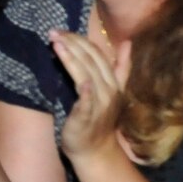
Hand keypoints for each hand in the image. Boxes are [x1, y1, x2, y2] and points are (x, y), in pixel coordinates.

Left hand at [49, 26, 132, 163]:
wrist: (95, 151)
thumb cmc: (99, 119)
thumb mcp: (113, 90)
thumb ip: (121, 67)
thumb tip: (128, 43)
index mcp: (113, 82)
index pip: (97, 54)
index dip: (80, 40)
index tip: (62, 30)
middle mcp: (109, 90)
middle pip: (90, 60)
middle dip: (72, 43)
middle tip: (53, 31)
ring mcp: (99, 104)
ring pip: (86, 75)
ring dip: (72, 58)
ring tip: (56, 43)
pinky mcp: (87, 118)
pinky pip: (88, 102)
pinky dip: (86, 92)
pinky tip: (81, 82)